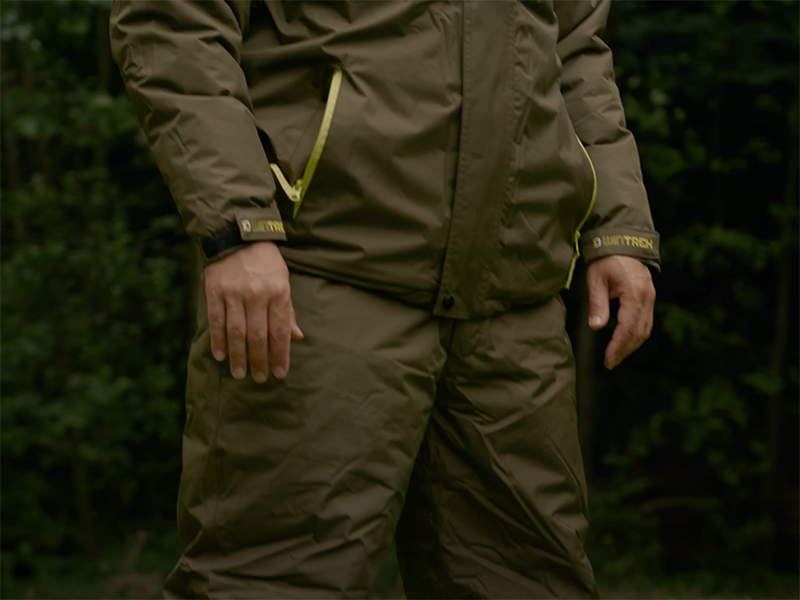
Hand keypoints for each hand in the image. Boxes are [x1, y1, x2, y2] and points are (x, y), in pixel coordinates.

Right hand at [204, 241, 303, 381]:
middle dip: (259, 360)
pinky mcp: (215, 291)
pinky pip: (216, 321)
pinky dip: (218, 340)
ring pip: (236, 332)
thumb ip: (288, 310)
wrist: (237, 236)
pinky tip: (220, 355)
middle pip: (257, 335)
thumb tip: (297, 337)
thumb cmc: (265, 262)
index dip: (280, 354)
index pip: (279, 331)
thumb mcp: (283, 281)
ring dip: (238, 356)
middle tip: (260, 378)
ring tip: (239, 373)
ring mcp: (234, 294)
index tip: (280, 372)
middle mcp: (257, 294)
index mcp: (278, 292)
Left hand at [586, 255, 654, 369]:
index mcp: (633, 293)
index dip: (618, 346)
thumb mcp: (596, 280)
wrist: (622, 242)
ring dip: (632, 345)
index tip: (608, 359)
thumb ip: (597, 304)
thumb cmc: (606, 260)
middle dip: (625, 349)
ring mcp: (650, 297)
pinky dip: (636, 335)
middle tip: (610, 362)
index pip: (627, 327)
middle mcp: (646, 297)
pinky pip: (646, 321)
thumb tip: (596, 327)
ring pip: (645, 329)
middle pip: (639, 332)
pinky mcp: (648, 297)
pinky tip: (625, 342)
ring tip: (616, 356)